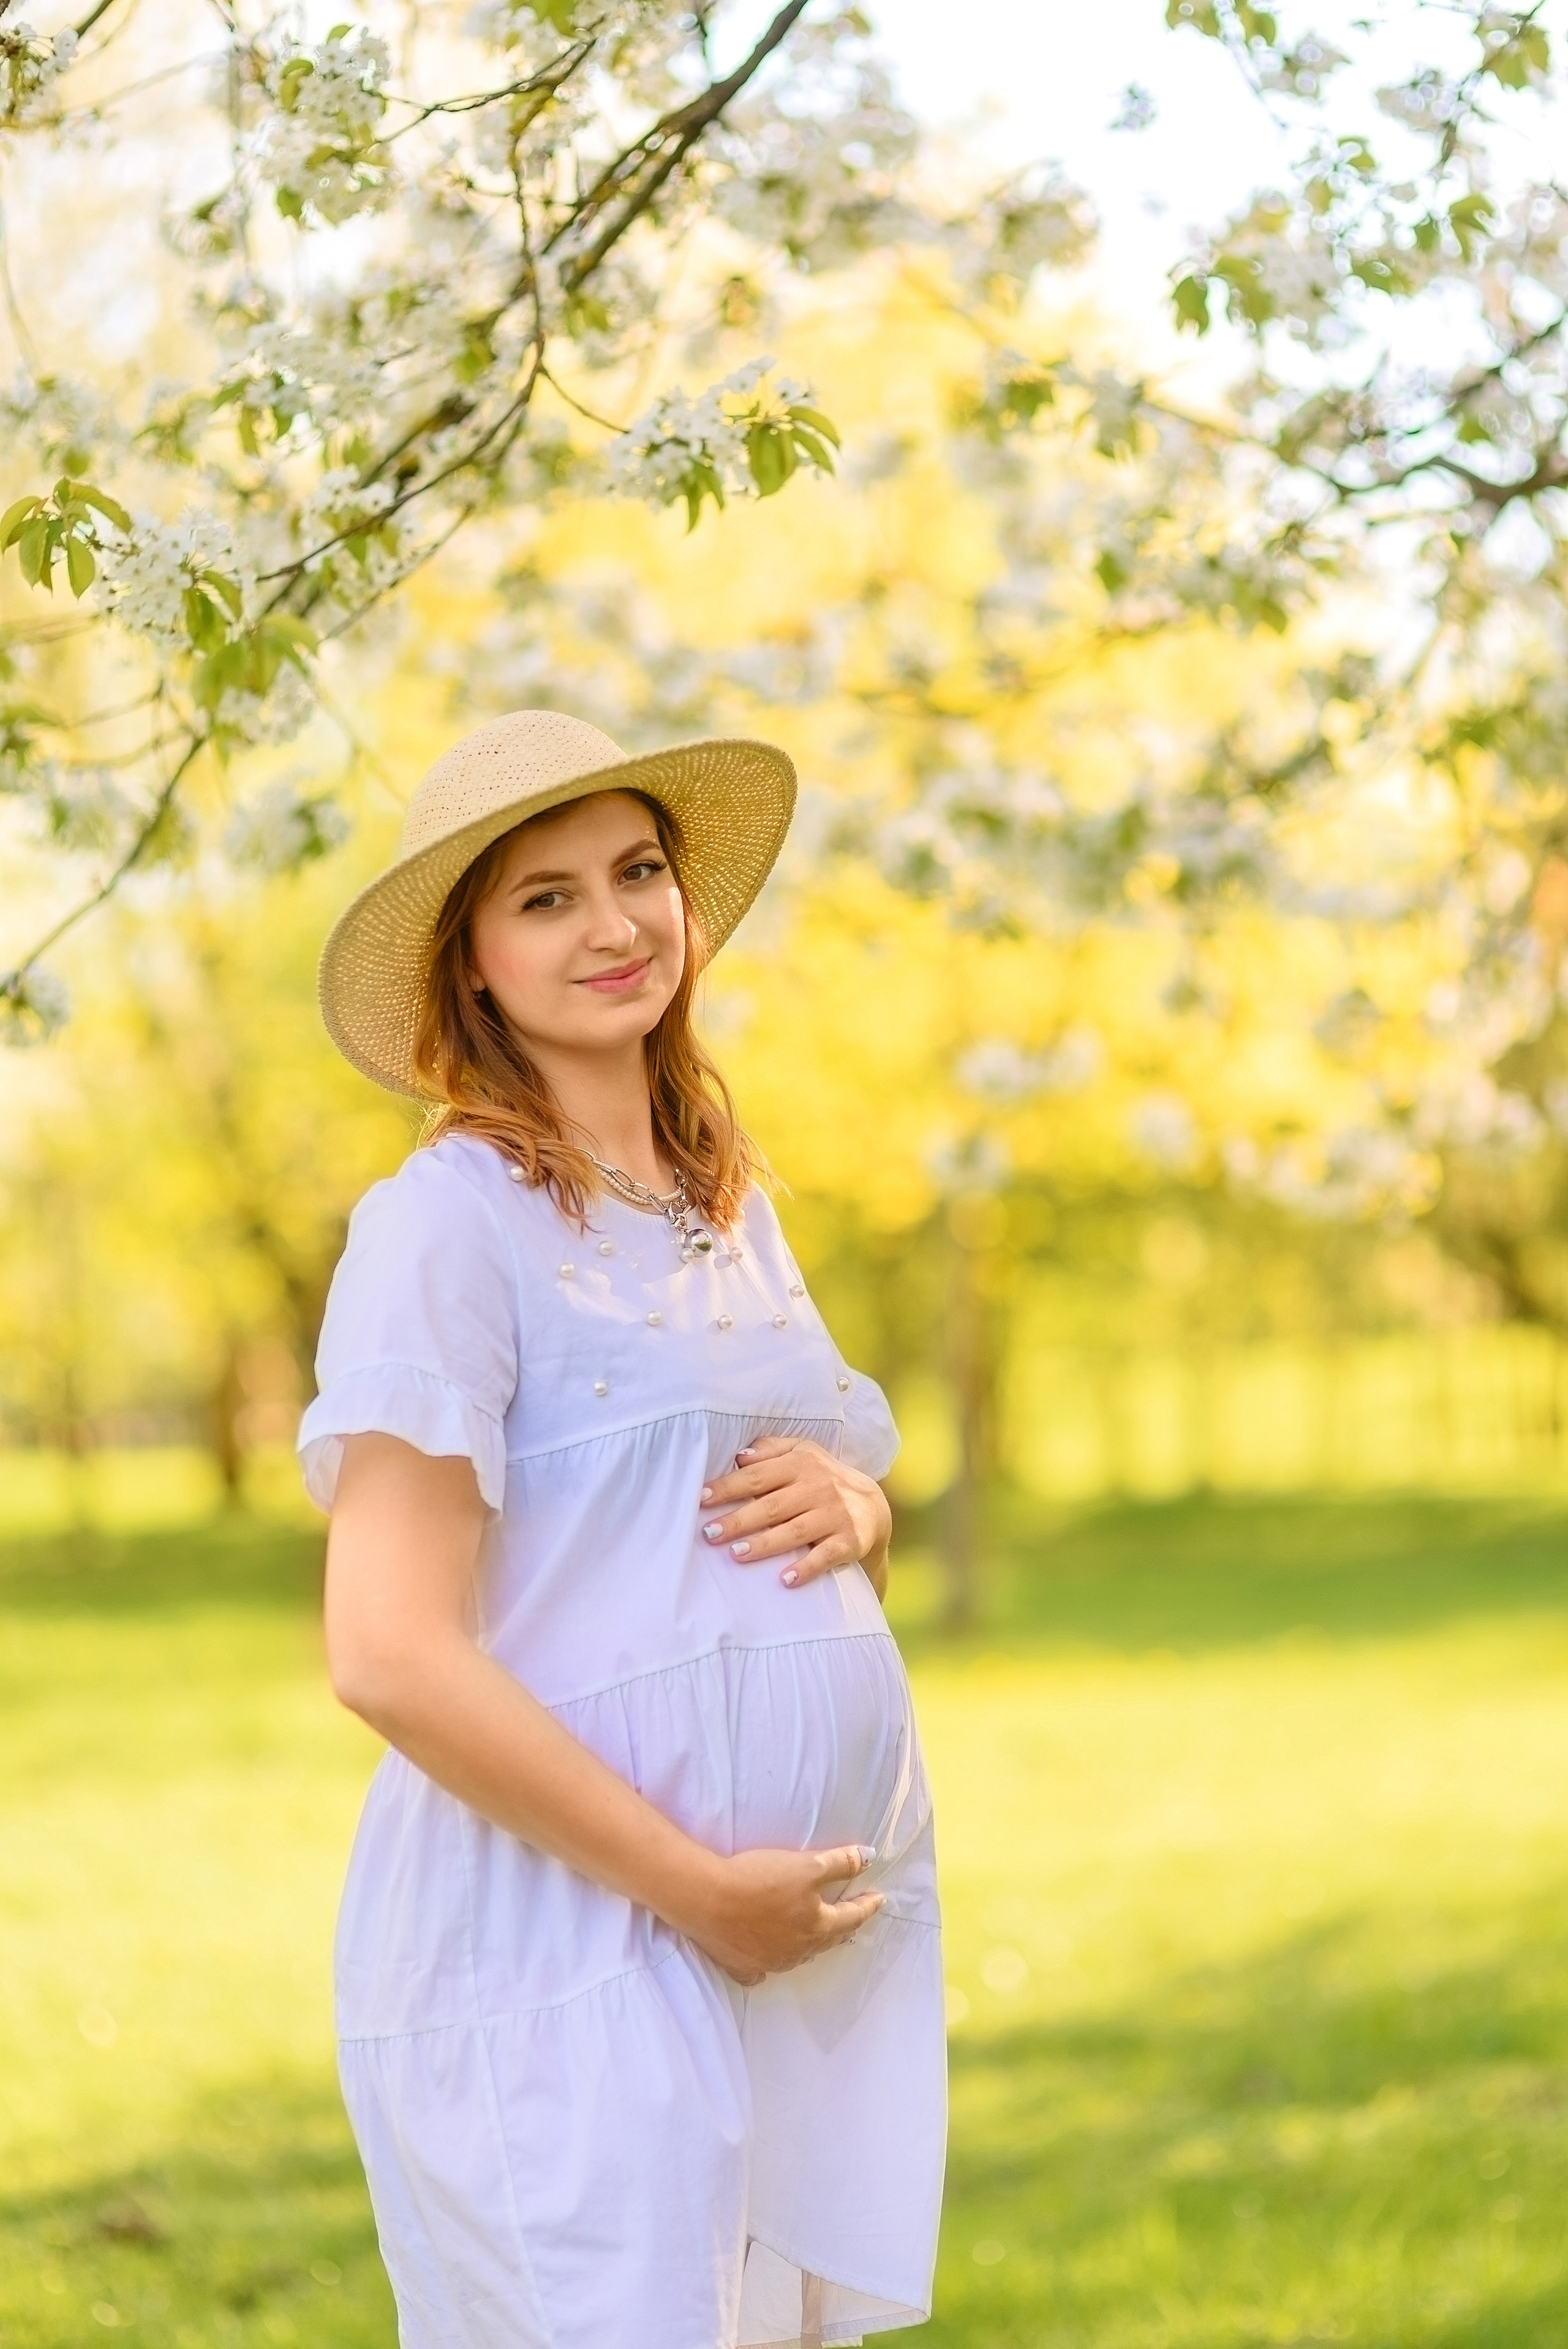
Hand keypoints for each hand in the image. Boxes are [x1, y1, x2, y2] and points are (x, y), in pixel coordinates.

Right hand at [682, 1844, 884, 1984]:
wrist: (706, 1899)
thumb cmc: (759, 1878)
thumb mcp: (807, 1865)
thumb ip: (840, 1863)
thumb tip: (869, 1858)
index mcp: (817, 1926)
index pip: (851, 1916)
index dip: (867, 1905)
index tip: (879, 1899)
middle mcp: (798, 1951)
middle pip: (828, 1939)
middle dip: (843, 1926)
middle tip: (852, 1917)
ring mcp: (770, 1962)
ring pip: (799, 1954)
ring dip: (811, 1943)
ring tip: (816, 1934)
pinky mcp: (742, 1967)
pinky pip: (763, 1969)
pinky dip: (771, 1962)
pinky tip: (769, 1958)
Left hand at [699, 1434, 892, 1592]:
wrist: (872, 1506)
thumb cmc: (821, 1478)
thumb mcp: (802, 1453)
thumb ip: (770, 1450)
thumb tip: (739, 1457)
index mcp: (800, 1464)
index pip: (758, 1475)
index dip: (729, 1486)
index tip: (701, 1498)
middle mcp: (817, 1487)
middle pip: (772, 1505)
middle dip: (739, 1520)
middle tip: (709, 1534)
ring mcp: (833, 1515)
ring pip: (795, 1531)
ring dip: (765, 1544)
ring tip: (736, 1554)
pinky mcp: (849, 1541)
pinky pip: (826, 1555)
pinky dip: (807, 1568)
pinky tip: (785, 1580)